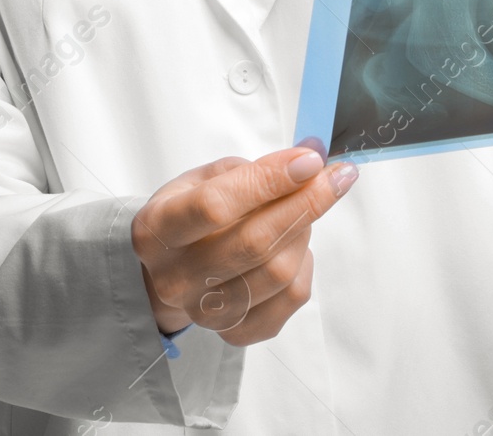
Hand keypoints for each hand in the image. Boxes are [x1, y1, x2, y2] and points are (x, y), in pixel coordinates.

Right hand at [131, 146, 356, 346]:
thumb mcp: (206, 178)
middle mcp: (175, 278)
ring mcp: (204, 312)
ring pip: (280, 272)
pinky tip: (292, 246)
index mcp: (157, 228)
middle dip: (306, 202)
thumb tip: (308, 163)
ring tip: (301, 210)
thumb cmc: (192, 213)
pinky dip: (304, 265)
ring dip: (303, 231)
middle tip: (335, 176)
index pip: (215, 206)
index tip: (310, 160)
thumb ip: (252, 170)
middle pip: (255, 243)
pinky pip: (291, 298)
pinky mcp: (235, 333)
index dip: (269, 180)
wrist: (171, 269)